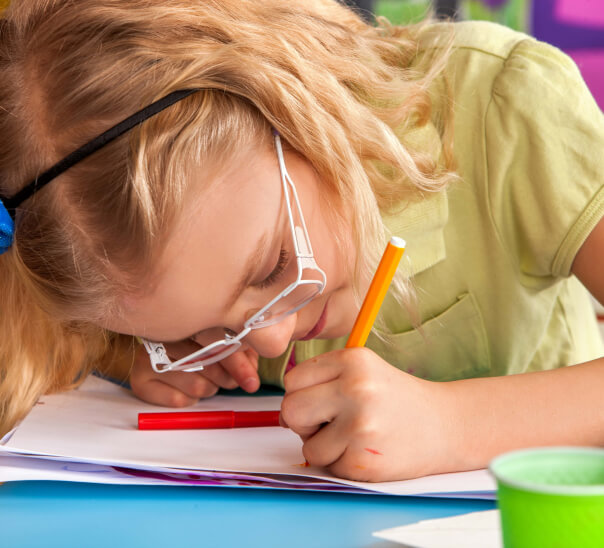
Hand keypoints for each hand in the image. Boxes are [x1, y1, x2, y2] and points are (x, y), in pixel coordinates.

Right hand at [129, 341, 259, 406]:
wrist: (159, 348)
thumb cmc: (199, 342)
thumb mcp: (226, 339)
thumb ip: (241, 352)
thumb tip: (251, 373)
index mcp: (186, 317)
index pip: (216, 340)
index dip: (237, 362)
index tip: (252, 380)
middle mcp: (163, 333)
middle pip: (207, 365)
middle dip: (226, 378)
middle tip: (231, 380)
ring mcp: (148, 356)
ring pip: (196, 385)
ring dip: (209, 388)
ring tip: (207, 379)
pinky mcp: (139, 380)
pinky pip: (178, 400)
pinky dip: (189, 399)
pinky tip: (186, 387)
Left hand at [281, 347, 457, 481]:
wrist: (445, 426)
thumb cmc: (396, 398)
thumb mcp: (362, 370)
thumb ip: (321, 381)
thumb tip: (283, 413)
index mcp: (353, 360)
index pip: (293, 380)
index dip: (303, 393)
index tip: (323, 399)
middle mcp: (356, 389)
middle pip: (291, 410)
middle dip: (304, 421)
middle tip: (330, 421)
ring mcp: (361, 426)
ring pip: (307, 446)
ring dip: (324, 446)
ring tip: (354, 436)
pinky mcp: (364, 461)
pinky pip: (327, 466)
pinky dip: (341, 463)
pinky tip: (365, 450)